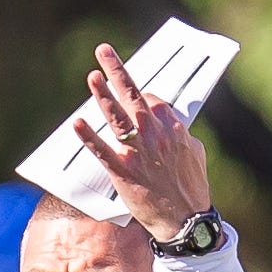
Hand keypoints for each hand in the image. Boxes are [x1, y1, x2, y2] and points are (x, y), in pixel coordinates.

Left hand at [72, 43, 215, 243]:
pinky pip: (102, 151)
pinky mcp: (123, 172)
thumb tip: (172, 125)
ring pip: (117, 117)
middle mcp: (154, 134)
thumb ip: (180, 134)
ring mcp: (138, 152)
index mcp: (172, 127)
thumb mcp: (194, 153)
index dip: (140, 95)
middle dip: (117, 70)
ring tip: (92, 76)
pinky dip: (88, 138)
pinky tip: (77, 125)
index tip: (132, 94)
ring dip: (103, 94)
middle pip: (134, 94)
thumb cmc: (191, 189)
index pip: (151, 99)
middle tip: (103, 51)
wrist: (186, 221)